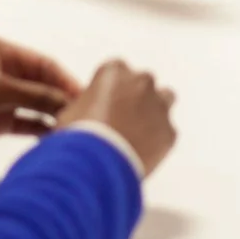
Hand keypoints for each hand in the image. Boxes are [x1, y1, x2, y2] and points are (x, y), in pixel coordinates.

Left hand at [0, 36, 80, 157]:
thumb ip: (35, 95)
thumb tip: (70, 102)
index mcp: (0, 51)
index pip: (42, 63)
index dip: (64, 79)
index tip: (85, 96)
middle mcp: (2, 71)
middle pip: (41, 84)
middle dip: (60, 98)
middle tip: (85, 115)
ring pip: (34, 105)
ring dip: (52, 115)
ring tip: (74, 128)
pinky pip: (24, 123)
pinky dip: (39, 129)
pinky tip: (56, 137)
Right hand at [56, 59, 176, 175]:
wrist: (96, 166)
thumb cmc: (77, 137)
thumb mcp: (70, 114)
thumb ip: (85, 105)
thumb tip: (87, 113)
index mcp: (114, 71)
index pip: (115, 71)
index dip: (108, 89)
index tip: (102, 105)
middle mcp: (141, 82)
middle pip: (142, 83)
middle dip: (133, 98)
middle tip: (120, 121)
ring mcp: (159, 106)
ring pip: (165, 99)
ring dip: (154, 111)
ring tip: (137, 133)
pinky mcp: (169, 132)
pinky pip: (165, 132)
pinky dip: (157, 140)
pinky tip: (140, 153)